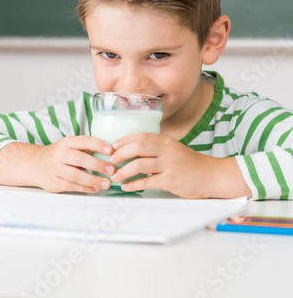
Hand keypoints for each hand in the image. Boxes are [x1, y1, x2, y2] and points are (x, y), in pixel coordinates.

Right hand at [32, 136, 115, 193]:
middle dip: (98, 165)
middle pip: (80, 159)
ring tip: (106, 183)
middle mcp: (60, 155)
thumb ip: (86, 148)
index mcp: (67, 143)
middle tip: (112, 169)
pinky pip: (72, 186)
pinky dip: (86, 188)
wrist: (36, 164)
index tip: (110, 150)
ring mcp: (56, 169)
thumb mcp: (70, 146)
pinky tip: (95, 189)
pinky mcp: (55, 183)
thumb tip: (110, 153)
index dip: (98, 145)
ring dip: (93, 180)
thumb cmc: (60, 155)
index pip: (84, 141)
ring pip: (76, 175)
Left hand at [109, 133, 251, 198]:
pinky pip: (148, 182)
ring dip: (124, 171)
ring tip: (115, 176)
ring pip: (140, 165)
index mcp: (167, 141)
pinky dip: (134, 185)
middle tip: (111, 160)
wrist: (211, 176)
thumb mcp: (174, 150)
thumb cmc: (190, 164)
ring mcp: (169, 165)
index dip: (126, 139)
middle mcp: (167, 151)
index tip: (114, 145)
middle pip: (139, 147)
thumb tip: (134, 152)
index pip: (143, 136)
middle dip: (121, 153)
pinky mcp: (171, 181)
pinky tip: (126, 187)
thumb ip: (157, 149)